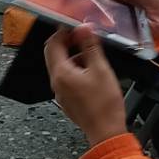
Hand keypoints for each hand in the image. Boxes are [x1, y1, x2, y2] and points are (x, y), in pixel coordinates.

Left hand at [43, 26, 128, 145]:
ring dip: (74, 57)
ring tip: (93, 57)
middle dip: (68, 44)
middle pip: (55, 55)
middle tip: (84, 38)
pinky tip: (93, 73)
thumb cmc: (104, 105)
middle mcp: (57, 82)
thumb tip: (84, 29)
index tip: (76, 27)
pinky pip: (67, 79)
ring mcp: (61, 92)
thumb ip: (90, 46)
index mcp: (61, 73)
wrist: (106, 131)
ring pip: (62, 67)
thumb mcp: (101, 69)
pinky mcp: (68, 100)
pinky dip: (77, 70)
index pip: (52, 44)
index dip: (63, 32)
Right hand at [71, 0, 158, 37]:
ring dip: (81, 14)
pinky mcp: (119, 27)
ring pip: (92, 14)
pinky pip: (104, 27)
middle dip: (73, 0)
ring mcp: (114, 14)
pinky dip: (95, 28)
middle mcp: (110, 0)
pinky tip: (85, 28)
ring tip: (66, 15)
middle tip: (58, 2)